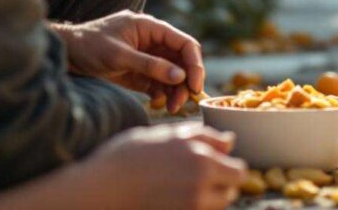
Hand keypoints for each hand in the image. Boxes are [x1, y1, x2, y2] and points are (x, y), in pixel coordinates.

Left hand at [53, 11, 204, 112]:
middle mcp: (154, 42)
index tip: (195, 85)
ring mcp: (148, 57)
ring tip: (171, 108)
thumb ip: (150, 65)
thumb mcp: (120, 56)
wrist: (67, 54)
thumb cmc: (90, 45)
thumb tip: (180, 76)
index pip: (184, 44)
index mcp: (152, 28)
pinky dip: (162, 94)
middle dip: (185, 83)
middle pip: (182, 62)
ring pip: (173, 75)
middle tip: (181, 103)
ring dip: (175, 91)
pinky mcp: (141, 72)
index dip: (195, 64)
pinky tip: (157, 103)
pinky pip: (160, 83)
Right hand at [83, 124, 245, 209]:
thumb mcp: (167, 135)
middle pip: (231, 192)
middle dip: (222, 185)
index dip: (229, 167)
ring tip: (183, 189)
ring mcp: (190, 207)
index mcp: (201, 159)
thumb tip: (230, 141)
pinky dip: (196, 208)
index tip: (216, 166)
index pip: (239, 171)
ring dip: (210, 200)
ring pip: (217, 207)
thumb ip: (203, 137)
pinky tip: (174, 200)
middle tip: (201, 179)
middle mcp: (200, 185)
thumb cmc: (129, 156)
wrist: (99, 188)